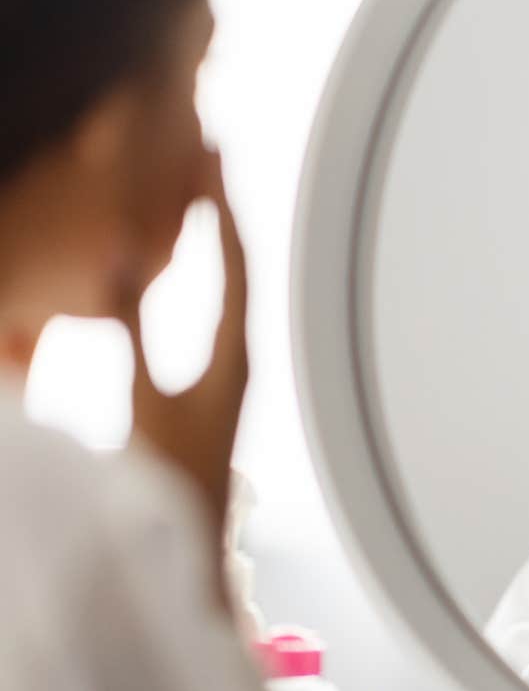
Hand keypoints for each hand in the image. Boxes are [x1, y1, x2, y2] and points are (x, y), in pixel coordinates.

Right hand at [116, 147, 247, 608]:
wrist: (195, 535)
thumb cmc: (171, 476)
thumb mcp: (144, 398)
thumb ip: (131, 330)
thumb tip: (120, 262)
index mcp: (234, 353)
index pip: (232, 264)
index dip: (220, 210)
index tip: (212, 161)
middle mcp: (245, 352)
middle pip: (240, 263)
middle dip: (224, 208)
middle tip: (212, 155)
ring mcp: (237, 363)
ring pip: (235, 282)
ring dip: (222, 233)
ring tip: (208, 188)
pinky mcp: (225, 376)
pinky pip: (224, 303)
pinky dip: (215, 266)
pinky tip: (204, 256)